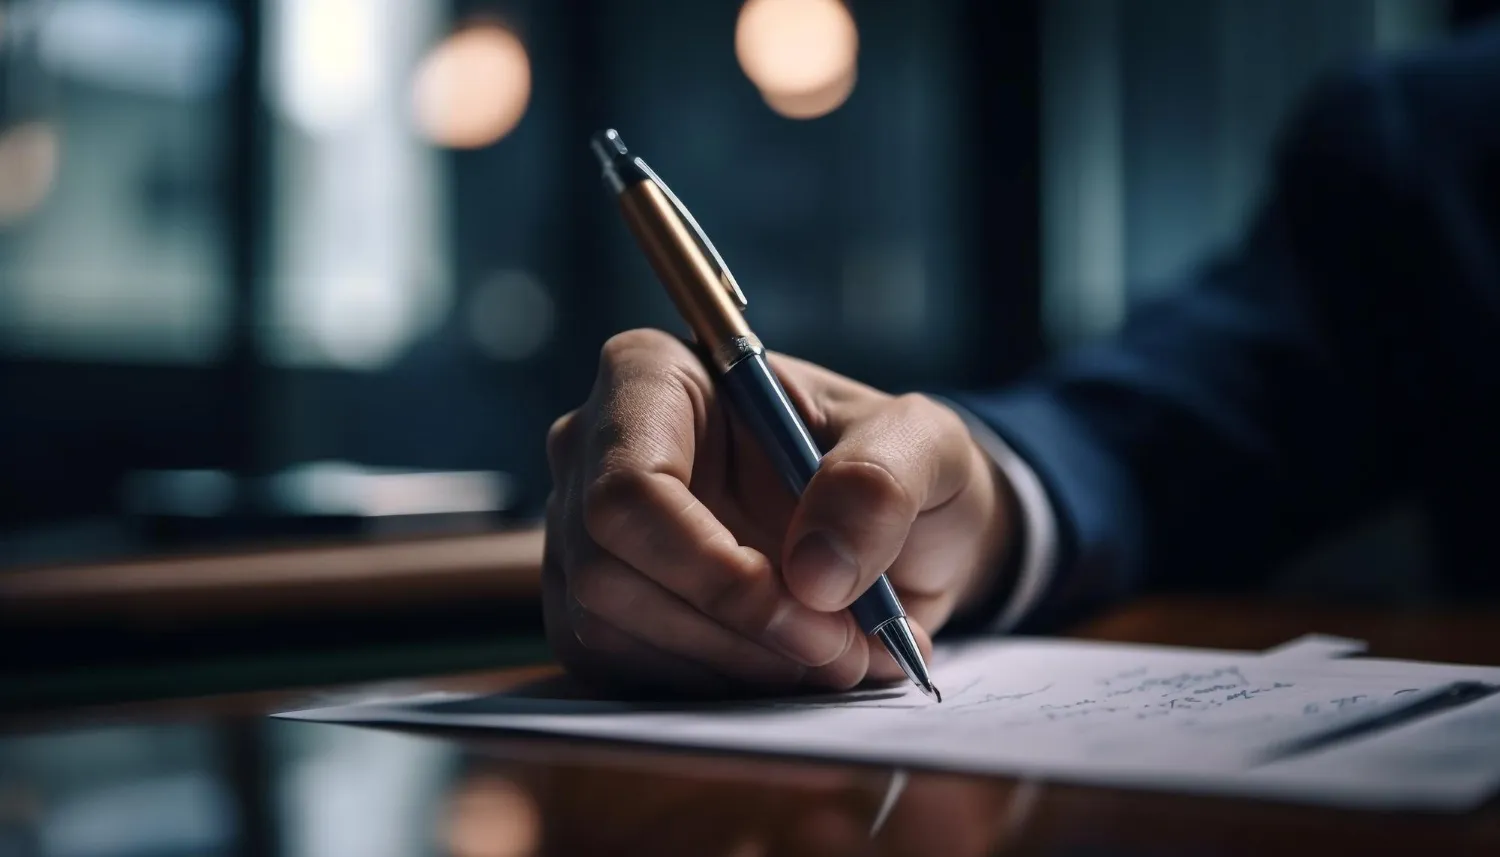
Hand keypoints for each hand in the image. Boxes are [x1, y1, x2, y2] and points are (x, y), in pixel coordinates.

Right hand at [543, 328, 1014, 694]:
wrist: (900, 534)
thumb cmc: (896, 466)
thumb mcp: (925, 446)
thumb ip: (879, 484)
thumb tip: (816, 573)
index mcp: (655, 378)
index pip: (630, 485)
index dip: (710, 564)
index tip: (810, 602)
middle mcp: (595, 450)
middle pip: (609, 568)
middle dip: (733, 626)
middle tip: (840, 649)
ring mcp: (582, 533)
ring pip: (610, 628)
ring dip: (733, 664)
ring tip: (834, 656)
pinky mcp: (595, 607)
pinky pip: (619, 670)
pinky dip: (716, 684)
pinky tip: (787, 666)